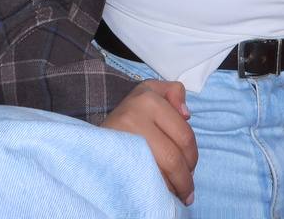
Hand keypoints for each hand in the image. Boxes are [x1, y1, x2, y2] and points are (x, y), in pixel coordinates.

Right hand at [102, 79, 197, 205]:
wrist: (91, 138)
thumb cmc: (130, 114)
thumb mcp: (151, 92)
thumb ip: (174, 93)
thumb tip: (186, 115)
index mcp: (148, 99)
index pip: (184, 135)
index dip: (192, 156)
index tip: (191, 167)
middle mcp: (134, 116)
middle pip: (173, 158)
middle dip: (185, 178)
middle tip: (186, 187)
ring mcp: (124, 140)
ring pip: (160, 173)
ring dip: (173, 187)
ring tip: (175, 191)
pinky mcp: (115, 161)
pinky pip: (145, 180)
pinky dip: (157, 190)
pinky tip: (160, 191)